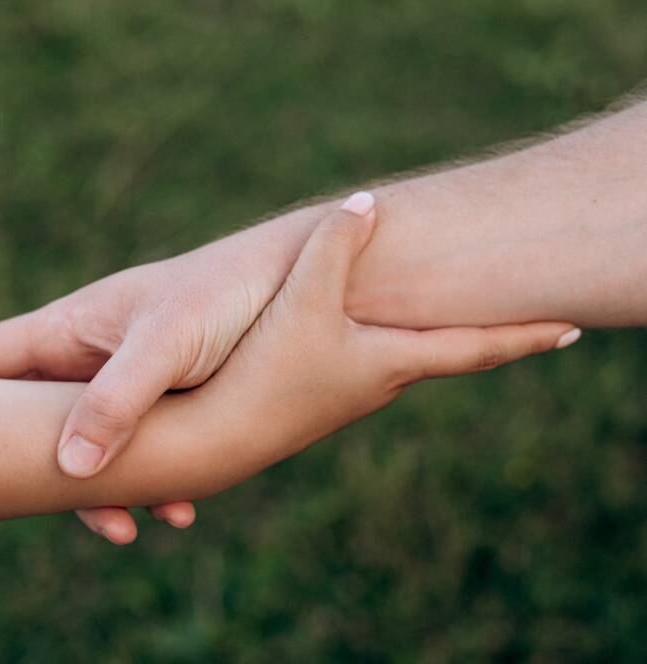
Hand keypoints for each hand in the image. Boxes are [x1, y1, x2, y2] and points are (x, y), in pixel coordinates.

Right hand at [0, 212, 308, 542]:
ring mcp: (123, 376)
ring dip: (94, 488)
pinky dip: (145, 480)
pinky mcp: (164, 396)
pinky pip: (136, 447)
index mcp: (70, 328)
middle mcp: (87, 353)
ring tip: (123, 529)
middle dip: (5, 457)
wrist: (296, 278)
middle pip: (22, 410)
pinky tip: (177, 508)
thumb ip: (118, 397)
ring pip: (83, 441)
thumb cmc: (226, 291)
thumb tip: (68, 470)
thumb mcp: (169, 341)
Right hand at [183, 194, 580, 482]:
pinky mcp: (318, 392)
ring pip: (409, 354)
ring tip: (459, 314)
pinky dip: (393, 337)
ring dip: (439, 335)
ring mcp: (351, 391)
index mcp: (392, 362)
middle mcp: (381, 382)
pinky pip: (371, 356)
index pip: (477, 349)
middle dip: (491, 334)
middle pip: (452, 354)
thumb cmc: (264, 374)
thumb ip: (333, 248)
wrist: (212, 439)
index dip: (526, 336)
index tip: (574, 330)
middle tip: (533, 320)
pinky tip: (373, 327)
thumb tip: (368, 201)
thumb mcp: (300, 302)